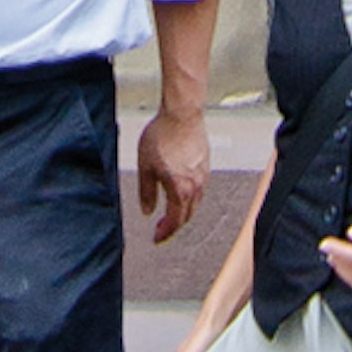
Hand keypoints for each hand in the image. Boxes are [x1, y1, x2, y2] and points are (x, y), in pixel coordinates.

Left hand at [134, 106, 209, 242]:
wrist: (182, 113)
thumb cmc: (163, 136)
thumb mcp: (146, 167)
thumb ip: (146, 192)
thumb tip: (147, 210)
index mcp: (180, 189)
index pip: (175, 220)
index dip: (165, 232)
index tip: (157, 237)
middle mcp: (196, 186)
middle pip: (187, 215)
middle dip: (174, 225)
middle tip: (162, 228)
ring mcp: (203, 175)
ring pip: (195, 202)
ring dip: (183, 211)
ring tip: (171, 210)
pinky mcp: (206, 164)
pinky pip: (199, 188)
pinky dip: (189, 196)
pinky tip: (181, 190)